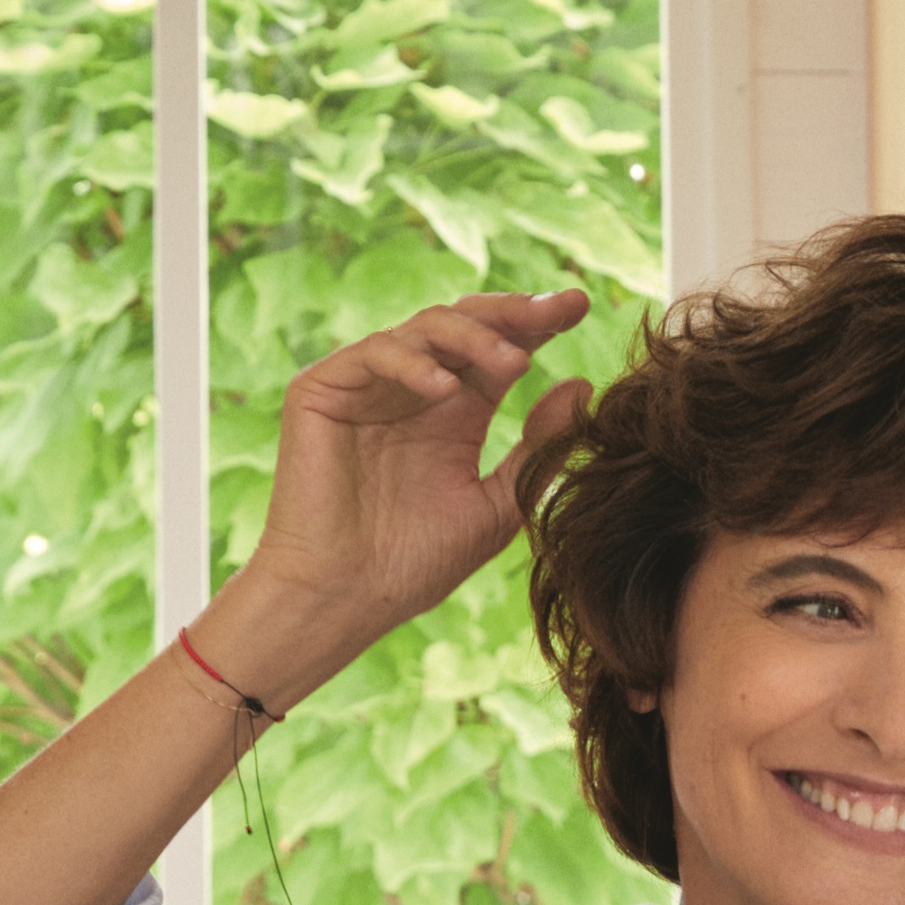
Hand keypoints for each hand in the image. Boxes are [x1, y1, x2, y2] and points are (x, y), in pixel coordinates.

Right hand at [208, 290, 598, 698]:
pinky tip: (443, 388)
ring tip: (514, 363)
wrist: (343, 598)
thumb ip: (537, 449)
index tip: (583, 306)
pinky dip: (410, 364)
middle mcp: (413, 388)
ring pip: (423, 328)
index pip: (501, 349)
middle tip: (558, 309)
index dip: (539, 323)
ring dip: (474, 337)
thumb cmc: (414, 563)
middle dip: (515, 313)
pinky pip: (371, 354)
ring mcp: (367, 385)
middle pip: (467, 325)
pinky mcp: (322, 390)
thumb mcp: (497, 505)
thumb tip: (583, 387)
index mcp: (456, 411)